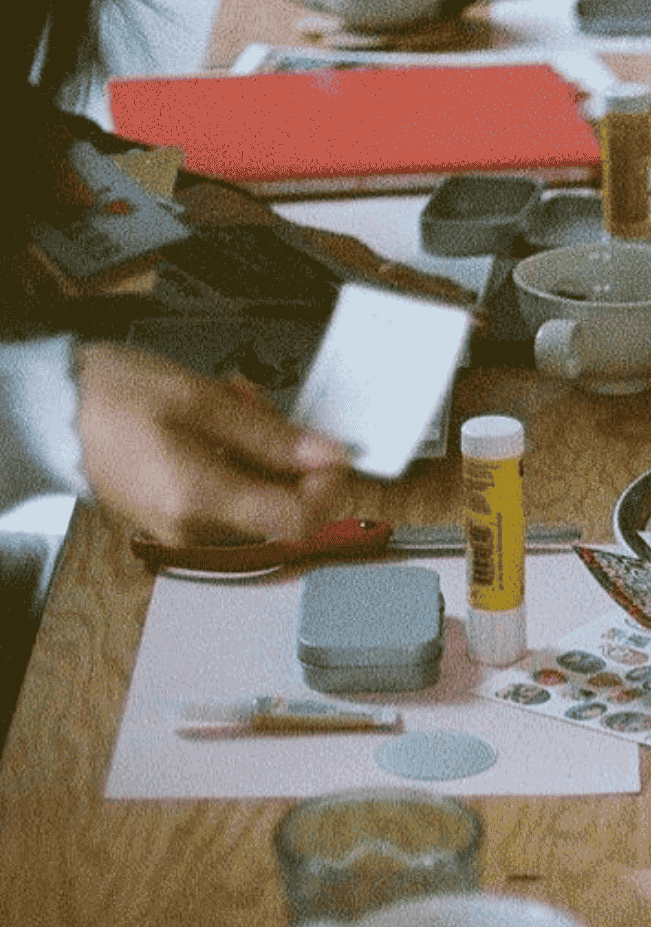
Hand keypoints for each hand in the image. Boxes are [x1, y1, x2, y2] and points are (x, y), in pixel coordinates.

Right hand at [74, 343, 348, 546]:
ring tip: (233, 403)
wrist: (44, 411)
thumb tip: (328, 456)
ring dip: (262, 451)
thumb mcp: (198, 400)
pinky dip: (237, 460)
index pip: (299, 521)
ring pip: (259, 499)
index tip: (330, 450)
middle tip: (259, 403)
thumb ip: (270, 435)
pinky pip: (230, 496)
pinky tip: (217, 424)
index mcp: (201, 501)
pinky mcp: (178, 519)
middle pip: (281, 508)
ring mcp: (186, 529)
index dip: (328, 488)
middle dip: (287, 455)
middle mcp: (196, 529)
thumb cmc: (109, 398)